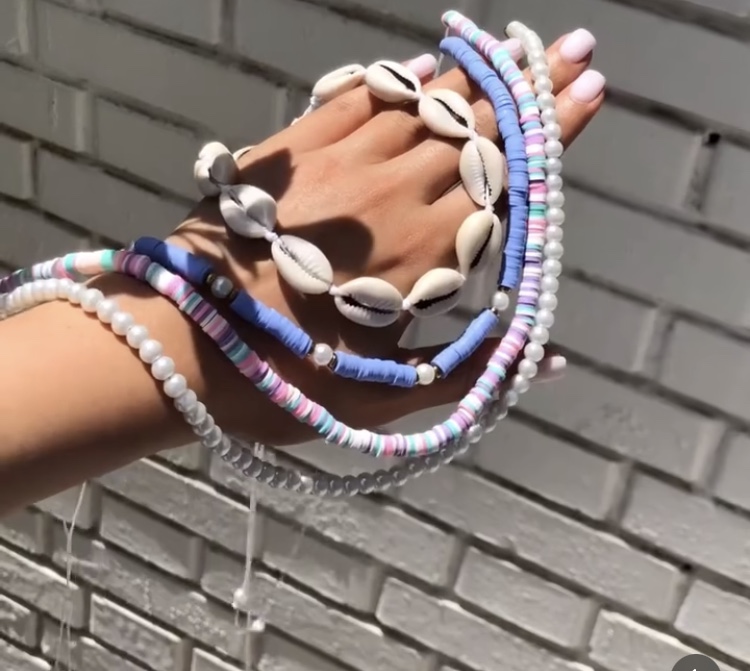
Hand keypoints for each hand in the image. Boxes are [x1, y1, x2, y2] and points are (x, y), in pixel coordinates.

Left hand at [167, 33, 604, 444]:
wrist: (184, 344)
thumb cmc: (288, 382)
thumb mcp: (389, 401)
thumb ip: (471, 375)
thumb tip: (550, 362)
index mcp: (426, 255)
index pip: (507, 176)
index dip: (554, 132)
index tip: (590, 90)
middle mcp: (394, 195)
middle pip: (476, 129)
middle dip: (531, 88)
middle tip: (572, 49)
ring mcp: (342, 163)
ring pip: (423, 106)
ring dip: (473, 77)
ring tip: (512, 50)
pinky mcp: (293, 149)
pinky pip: (357, 100)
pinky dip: (395, 82)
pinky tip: (421, 68)